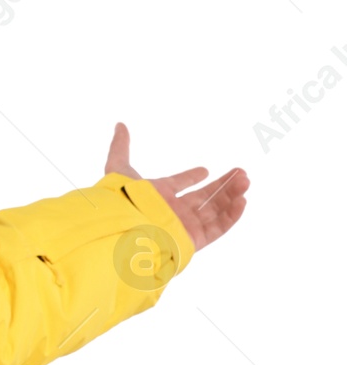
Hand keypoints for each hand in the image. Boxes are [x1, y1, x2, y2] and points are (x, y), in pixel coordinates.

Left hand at [105, 123, 247, 250]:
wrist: (125, 228)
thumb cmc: (121, 199)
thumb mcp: (118, 167)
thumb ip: (120, 146)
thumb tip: (120, 125)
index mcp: (157, 195)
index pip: (178, 184)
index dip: (191, 177)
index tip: (204, 170)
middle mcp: (172, 211)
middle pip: (204, 197)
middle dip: (223, 185)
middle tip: (241, 172)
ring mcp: (184, 226)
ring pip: (215, 210)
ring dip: (232, 195)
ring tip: (245, 180)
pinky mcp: (193, 239)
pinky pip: (218, 227)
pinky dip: (231, 216)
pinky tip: (242, 200)